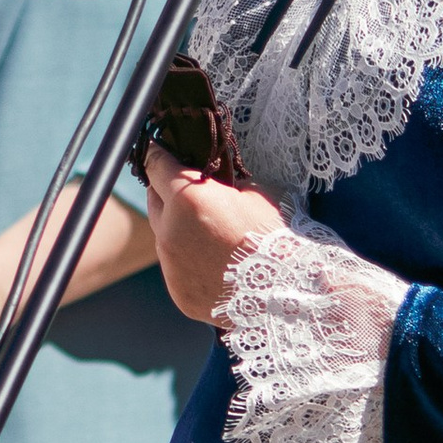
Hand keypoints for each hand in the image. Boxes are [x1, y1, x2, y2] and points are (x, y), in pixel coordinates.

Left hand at [145, 147, 290, 325]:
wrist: (288, 290)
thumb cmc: (277, 236)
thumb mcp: (255, 193)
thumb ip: (226, 186)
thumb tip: (216, 185)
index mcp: (188, 198)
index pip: (155, 166)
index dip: (156, 155)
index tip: (154, 150)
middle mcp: (170, 231)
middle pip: (154, 201)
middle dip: (166, 192)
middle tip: (184, 190)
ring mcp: (171, 266)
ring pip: (164, 237)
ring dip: (178, 230)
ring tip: (209, 235)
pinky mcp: (179, 292)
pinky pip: (176, 270)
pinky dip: (189, 263)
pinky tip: (214, 265)